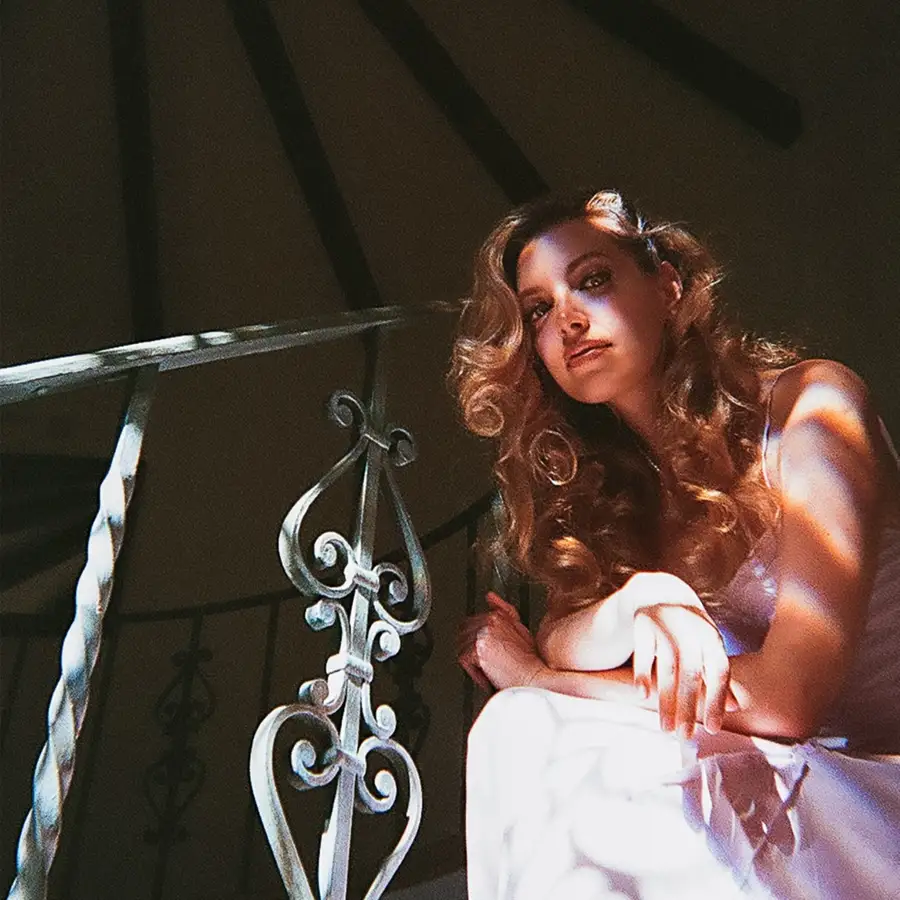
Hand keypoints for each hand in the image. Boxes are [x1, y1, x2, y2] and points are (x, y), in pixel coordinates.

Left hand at [458, 592, 545, 691]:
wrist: (534, 679)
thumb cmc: (529, 660)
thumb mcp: (520, 629)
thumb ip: (505, 611)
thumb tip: (489, 595)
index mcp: (498, 615)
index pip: (470, 623)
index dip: (474, 641)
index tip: (485, 652)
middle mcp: (490, 620)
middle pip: (462, 635)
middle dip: (470, 650)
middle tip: (488, 662)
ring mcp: (484, 633)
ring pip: (462, 648)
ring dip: (473, 661)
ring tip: (491, 668)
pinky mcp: (478, 649)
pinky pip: (464, 660)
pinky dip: (474, 671)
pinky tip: (489, 674)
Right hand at [624, 572, 734, 737]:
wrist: (658, 591)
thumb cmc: (689, 628)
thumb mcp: (707, 645)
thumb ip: (718, 674)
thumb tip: (734, 707)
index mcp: (711, 637)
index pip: (718, 671)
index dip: (716, 699)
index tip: (712, 728)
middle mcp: (690, 630)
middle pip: (691, 673)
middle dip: (688, 707)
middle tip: (685, 736)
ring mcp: (666, 625)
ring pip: (667, 668)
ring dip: (665, 700)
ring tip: (665, 727)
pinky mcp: (643, 623)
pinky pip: (643, 654)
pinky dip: (642, 675)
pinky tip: (642, 696)